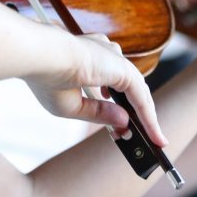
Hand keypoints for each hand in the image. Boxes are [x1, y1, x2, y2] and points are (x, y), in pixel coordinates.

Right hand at [24, 32, 167, 146]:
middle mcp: (104, 56)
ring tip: (152, 140)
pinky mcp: (123, 69)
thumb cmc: (46, 78)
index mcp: (88, 59)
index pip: (110, 83)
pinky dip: (149, 119)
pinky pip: (141, 99)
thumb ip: (99, 113)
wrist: (42, 59)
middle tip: (136, 138)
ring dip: (145, 118)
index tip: (117, 129)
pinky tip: (154, 136)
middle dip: (133, 115)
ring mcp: (115, 61)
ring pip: (138, 93)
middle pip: (128, 88)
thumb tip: (124, 121)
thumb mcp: (72, 106)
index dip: (115, 108)